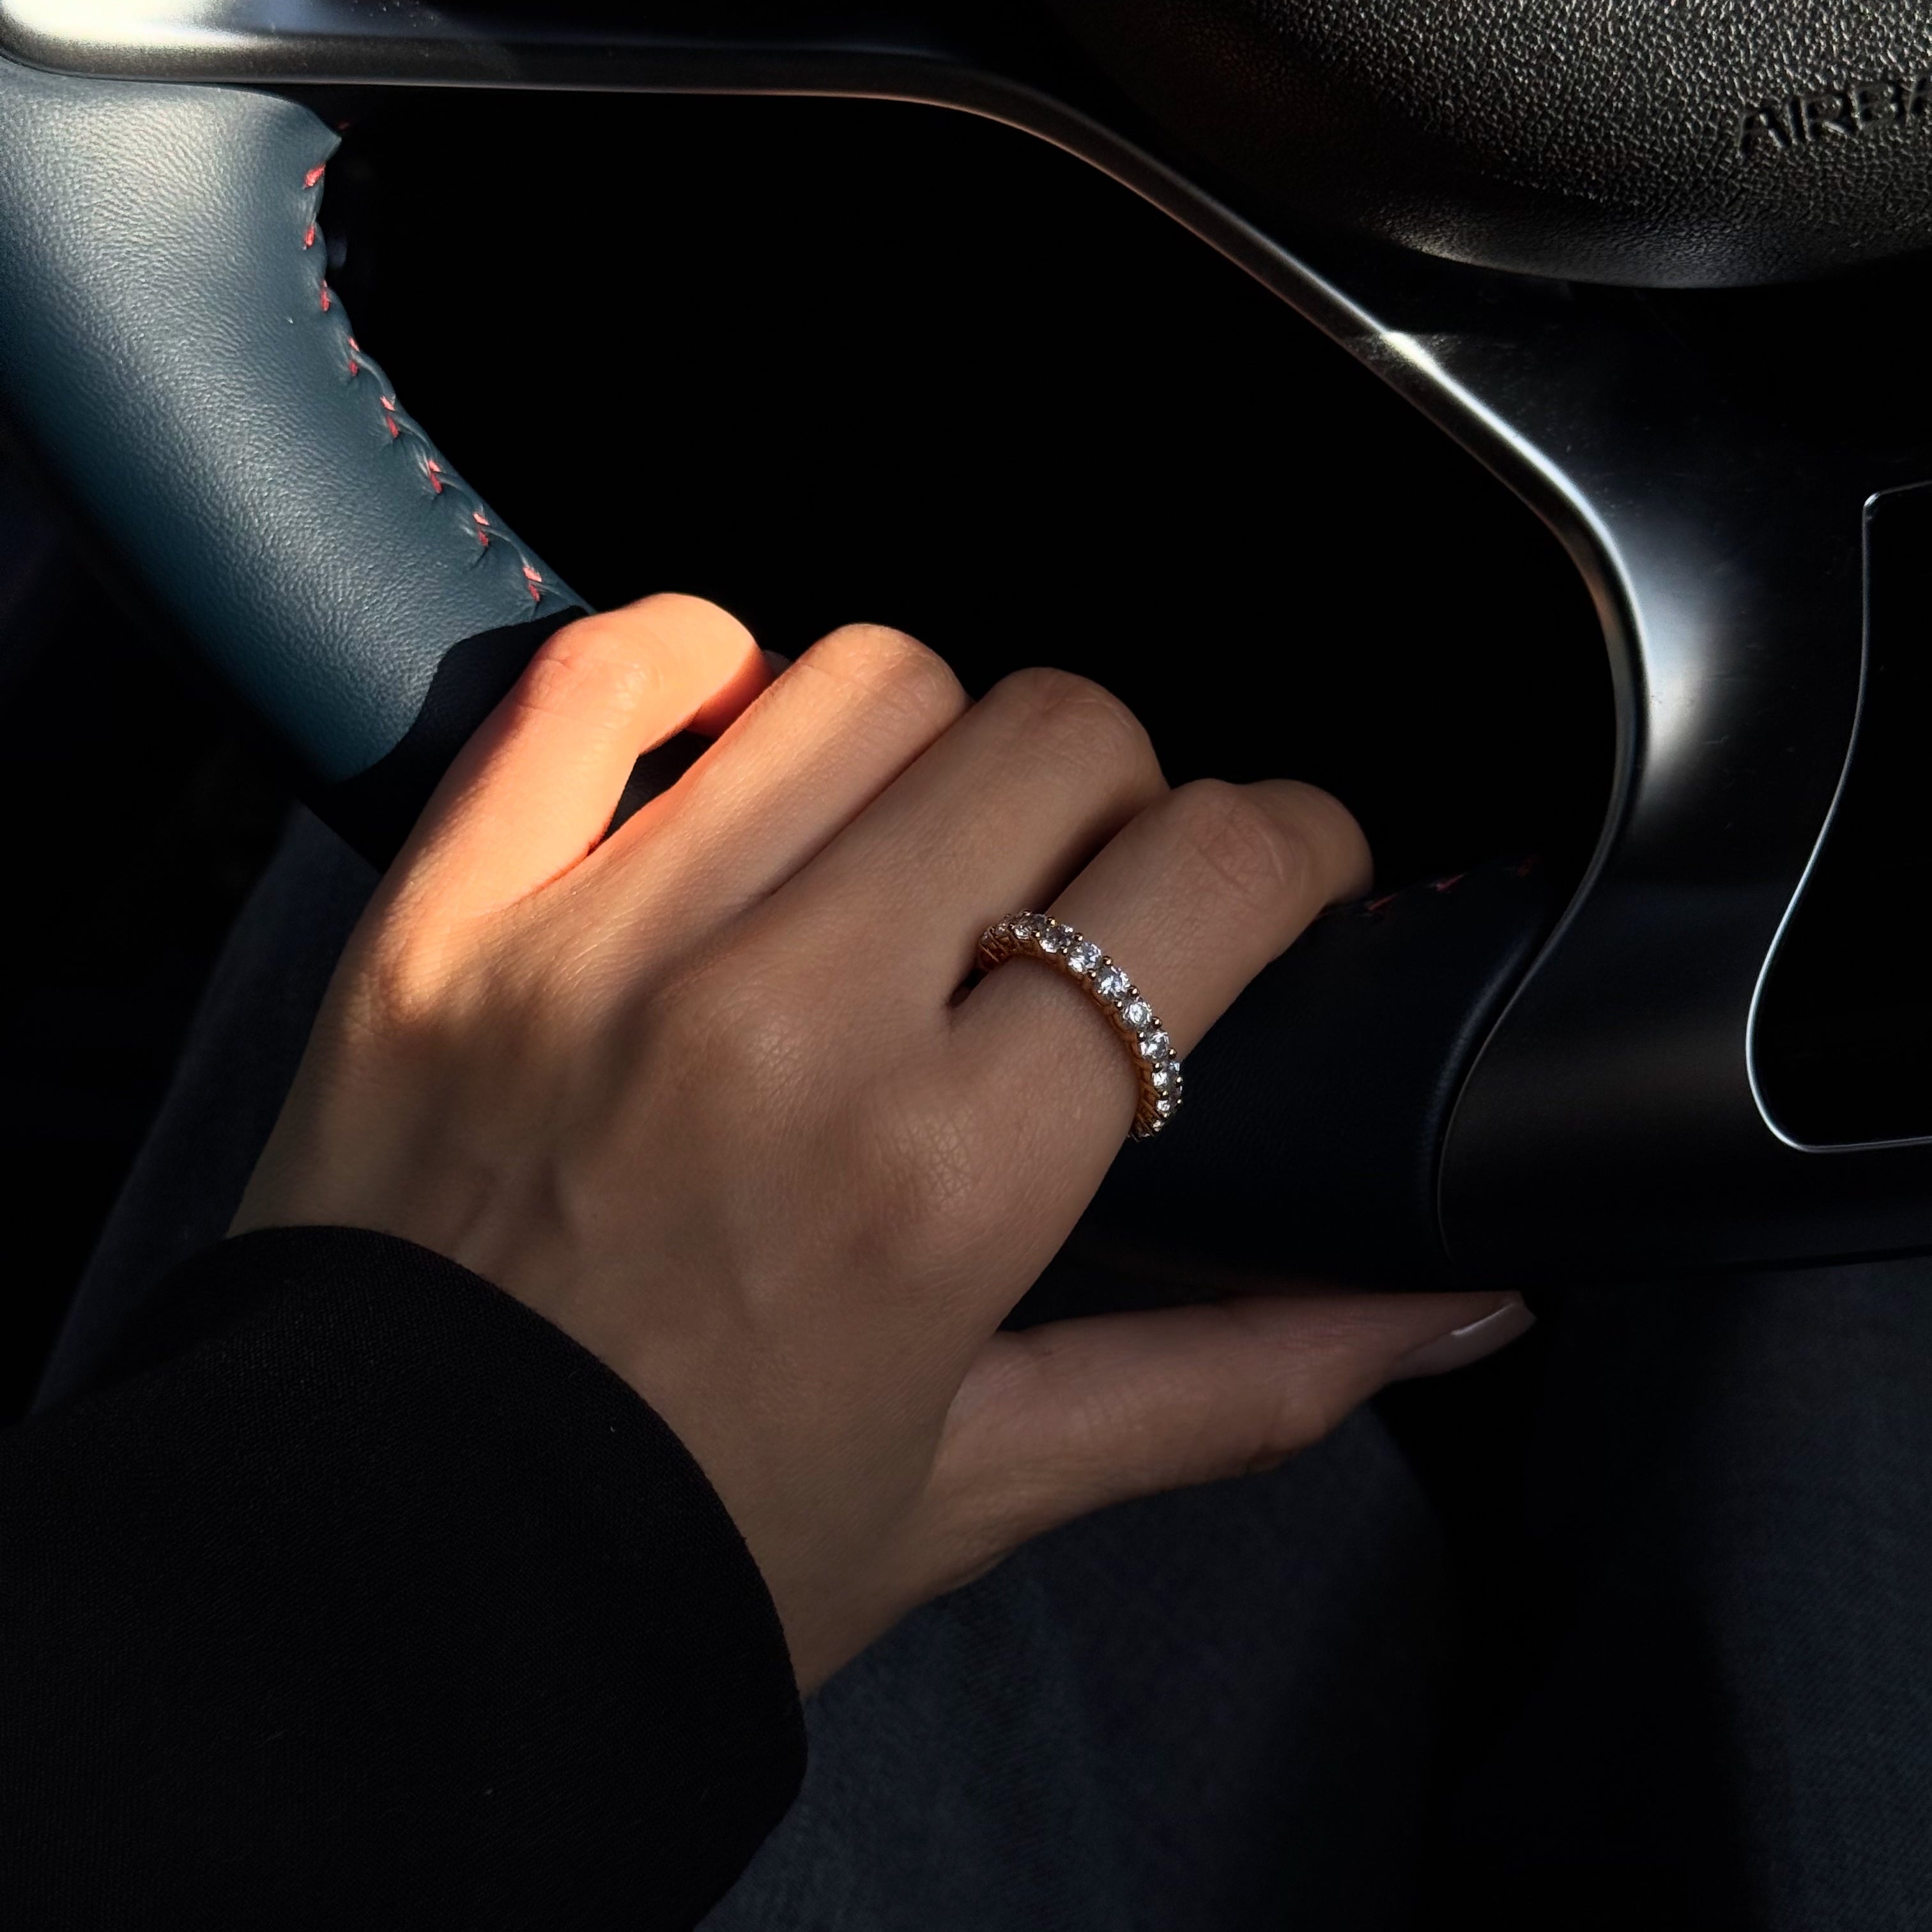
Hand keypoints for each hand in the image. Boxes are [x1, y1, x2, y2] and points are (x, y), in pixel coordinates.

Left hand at [236, 596, 1530, 1689]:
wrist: (384, 1599)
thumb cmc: (687, 1553)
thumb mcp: (985, 1480)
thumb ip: (1239, 1381)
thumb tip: (1456, 1313)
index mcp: (948, 1177)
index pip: (1205, 877)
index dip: (1292, 841)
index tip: (1280, 864)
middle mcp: (784, 1024)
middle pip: (1054, 730)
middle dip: (1122, 790)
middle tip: (1086, 881)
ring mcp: (600, 945)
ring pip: (860, 676)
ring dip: (933, 739)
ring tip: (909, 842)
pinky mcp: (450, 916)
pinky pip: (597, 674)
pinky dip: (693, 661)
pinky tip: (737, 735)